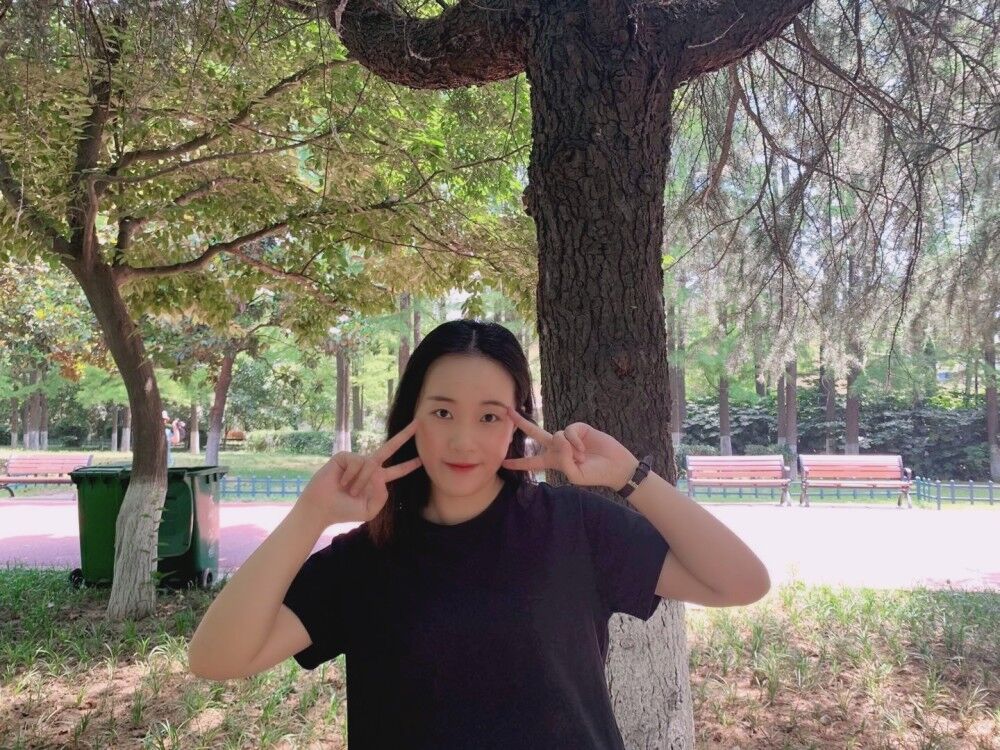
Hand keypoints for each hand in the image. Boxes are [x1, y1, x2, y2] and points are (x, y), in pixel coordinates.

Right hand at [297, 419, 422, 525]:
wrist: (322, 508)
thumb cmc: (344, 510)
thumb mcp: (369, 510)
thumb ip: (382, 497)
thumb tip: (380, 474)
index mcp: (377, 481)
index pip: (397, 471)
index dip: (409, 465)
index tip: (422, 458)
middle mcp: (369, 467)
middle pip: (390, 449)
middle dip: (404, 436)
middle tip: (418, 423)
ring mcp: (357, 460)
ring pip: (370, 465)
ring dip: (360, 482)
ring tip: (348, 490)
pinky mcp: (345, 456)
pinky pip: (356, 462)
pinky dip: (350, 475)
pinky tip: (341, 481)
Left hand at [501, 406, 637, 489]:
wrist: (615, 466)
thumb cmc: (595, 475)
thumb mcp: (575, 476)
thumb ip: (563, 461)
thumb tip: (559, 439)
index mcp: (554, 462)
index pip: (532, 462)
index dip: (518, 463)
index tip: (503, 463)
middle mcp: (558, 447)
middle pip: (535, 434)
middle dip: (521, 423)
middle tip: (507, 412)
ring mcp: (568, 437)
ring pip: (556, 435)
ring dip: (569, 448)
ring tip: (582, 457)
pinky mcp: (579, 429)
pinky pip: (569, 431)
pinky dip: (575, 440)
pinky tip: (584, 448)